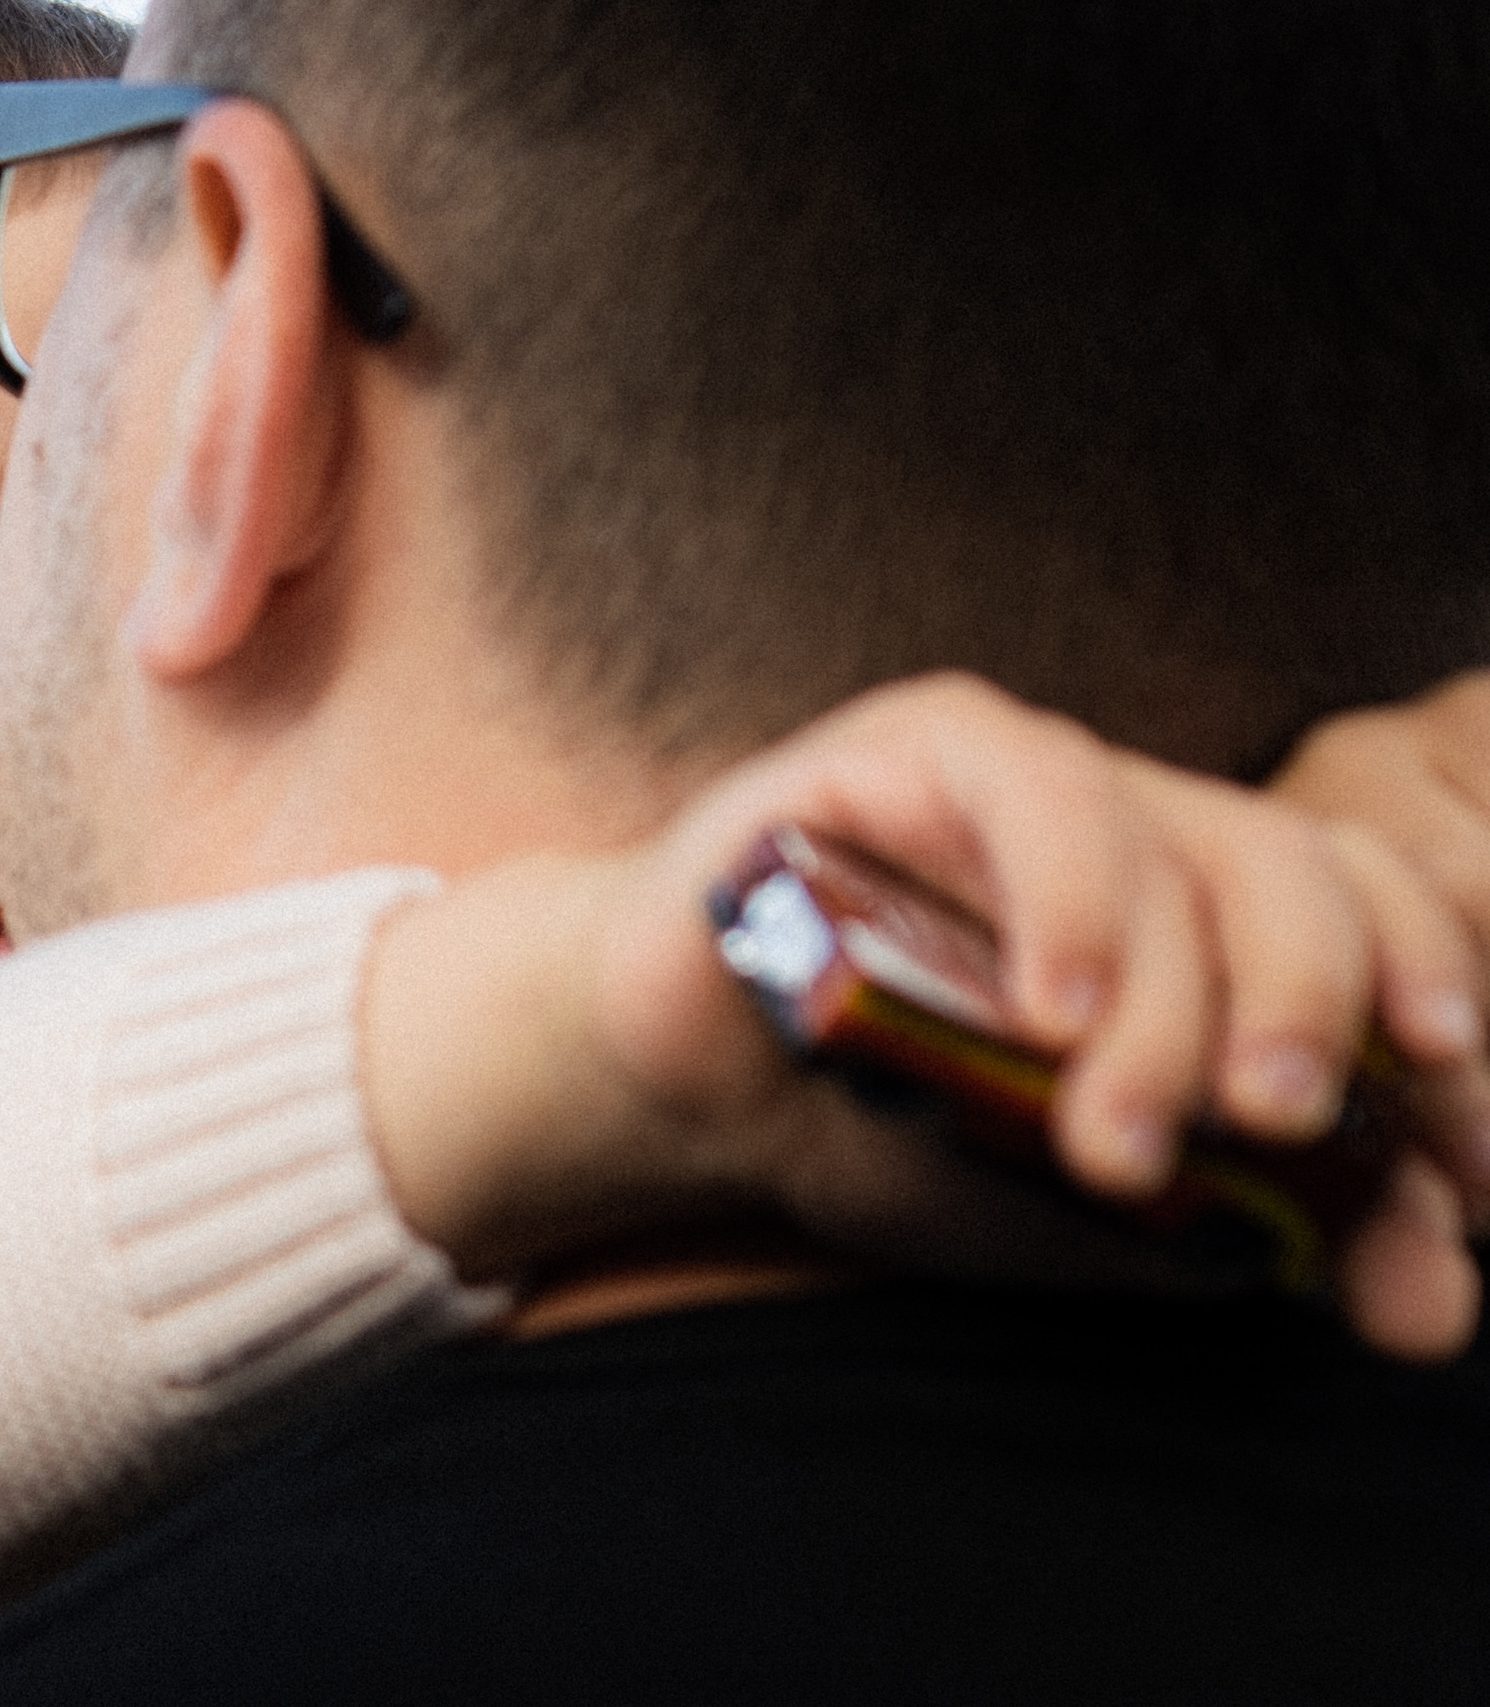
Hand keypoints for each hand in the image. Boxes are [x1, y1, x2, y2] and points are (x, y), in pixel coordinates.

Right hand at [366, 673, 1488, 1359]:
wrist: (674, 1090)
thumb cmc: (877, 1131)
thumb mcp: (1079, 1214)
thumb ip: (1240, 1236)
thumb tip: (1432, 1297)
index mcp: (1208, 922)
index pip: (1379, 929)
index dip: (1439, 1028)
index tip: (1457, 1174)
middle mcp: (1144, 834)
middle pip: (1302, 873)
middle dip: (1324, 1005)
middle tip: (1285, 1127)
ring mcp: (1034, 783)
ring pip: (1174, 840)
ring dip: (1170, 1002)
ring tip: (1118, 1143)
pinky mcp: (915, 747)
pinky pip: (1031, 783)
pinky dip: (1066, 894)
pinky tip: (1048, 1010)